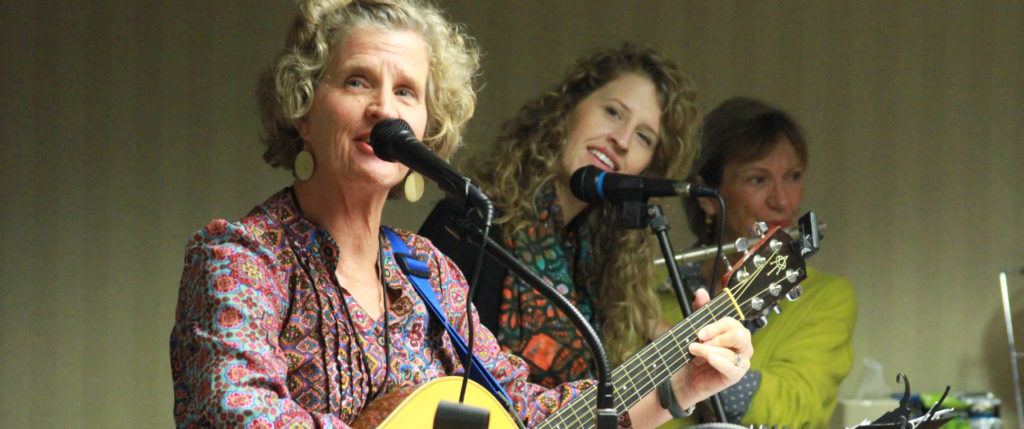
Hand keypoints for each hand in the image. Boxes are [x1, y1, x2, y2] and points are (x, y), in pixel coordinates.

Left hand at [672, 289, 751, 406]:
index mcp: (733, 332)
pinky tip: (709, 358)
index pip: (732, 322)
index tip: (699, 331)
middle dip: (718, 335)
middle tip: (700, 339)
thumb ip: (700, 311)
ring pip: (733, 351)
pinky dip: (719, 361)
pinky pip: (733, 367)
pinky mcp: (735, 376)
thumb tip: (701, 292)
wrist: (683, 377)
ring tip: (694, 350)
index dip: (716, 325)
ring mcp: (741, 361)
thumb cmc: (692, 354)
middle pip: (740, 334)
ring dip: (710, 349)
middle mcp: (741, 346)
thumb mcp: (694, 330)